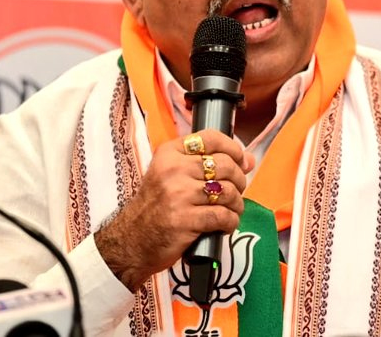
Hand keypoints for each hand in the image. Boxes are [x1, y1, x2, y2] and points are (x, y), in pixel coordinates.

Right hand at [94, 129, 253, 290]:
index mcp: (169, 153)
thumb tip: (249, 160)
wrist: (131, 241)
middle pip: (226, 165)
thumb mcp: (172, 176)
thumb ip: (206, 164)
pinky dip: (231, 222)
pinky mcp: (185, 220)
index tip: (241, 161)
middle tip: (235, 191)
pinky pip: (223, 216)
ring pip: (227, 191)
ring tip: (231, 210)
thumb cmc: (156, 207)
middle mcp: (173, 170)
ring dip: (237, 203)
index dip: (234, 148)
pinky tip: (225, 225)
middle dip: (239, 180)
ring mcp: (178, 195)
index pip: (211, 138)